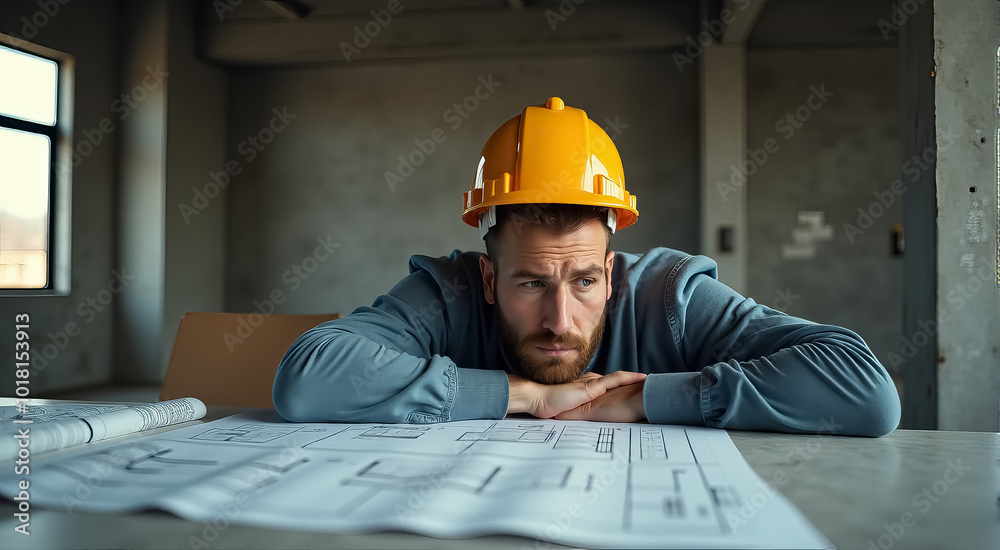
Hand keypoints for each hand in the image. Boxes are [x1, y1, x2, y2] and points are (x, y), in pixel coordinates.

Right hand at [506, 371, 646, 419]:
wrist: (540, 400)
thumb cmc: (550, 407)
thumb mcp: (569, 412)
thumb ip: (579, 412)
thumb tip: (584, 422)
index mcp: (585, 388)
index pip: (607, 386)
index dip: (622, 386)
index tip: (635, 388)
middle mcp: (590, 382)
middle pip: (616, 381)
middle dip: (633, 382)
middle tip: (648, 384)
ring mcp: (592, 383)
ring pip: (619, 378)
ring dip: (635, 378)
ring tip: (650, 380)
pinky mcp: (592, 386)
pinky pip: (615, 380)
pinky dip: (629, 377)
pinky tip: (641, 378)